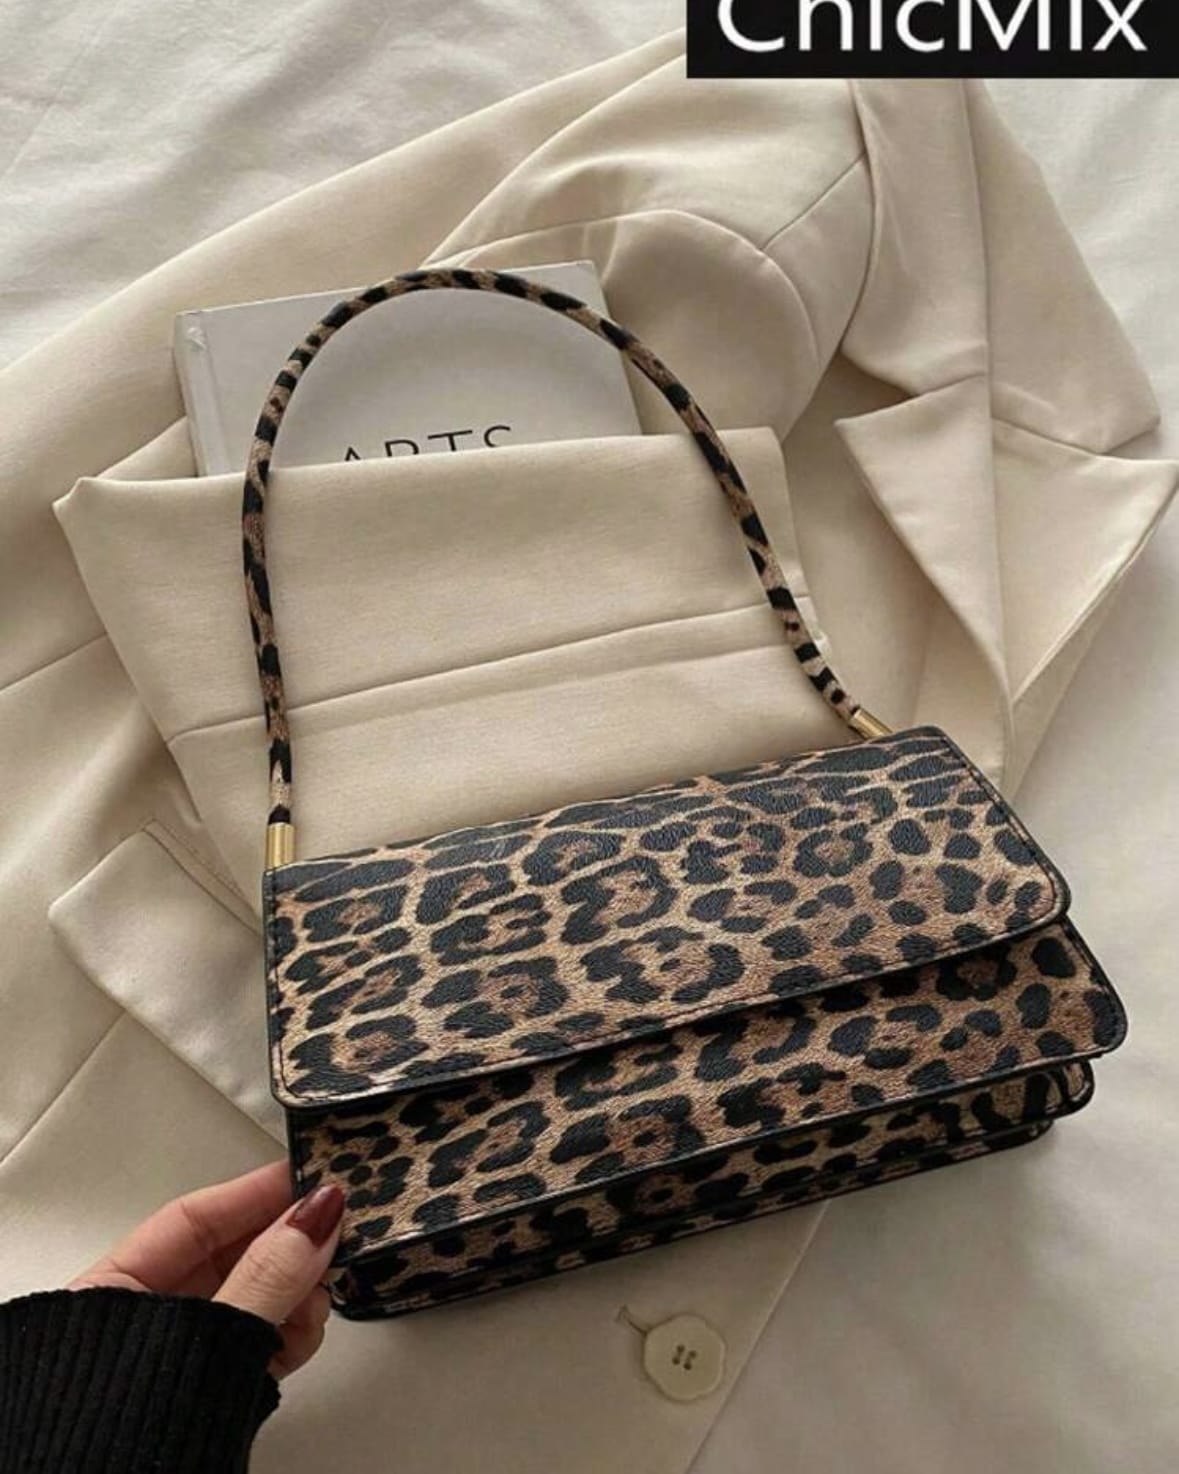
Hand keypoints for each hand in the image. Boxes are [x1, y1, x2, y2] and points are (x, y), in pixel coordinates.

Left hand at [68, 1161, 344, 1378]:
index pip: (192, 1219)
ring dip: (291, 1292)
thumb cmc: (113, 1446)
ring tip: (316, 1299)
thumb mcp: (202, 1342)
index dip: (255, 1194)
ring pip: (248, 1299)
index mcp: (105, 1293)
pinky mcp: (205, 1390)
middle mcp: (137, 1320)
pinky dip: (284, 1331)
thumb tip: (314, 1217)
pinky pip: (254, 1341)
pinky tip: (302, 1334)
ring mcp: (174, 1358)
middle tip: (329, 1236)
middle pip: (226, 1258)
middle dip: (282, 1249)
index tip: (310, 1176)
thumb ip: (264, 1278)